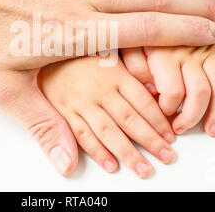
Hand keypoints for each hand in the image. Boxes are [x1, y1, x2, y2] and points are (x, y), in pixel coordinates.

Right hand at [39, 55, 174, 177]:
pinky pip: (82, 134)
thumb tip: (155, 90)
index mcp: (114, 72)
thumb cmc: (80, 49)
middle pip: (130, 120)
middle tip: (167, 156)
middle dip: (151, 141)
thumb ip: (132, 68)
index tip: (171, 137)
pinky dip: (97, 152)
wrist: (43, 45)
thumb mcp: (110, 48)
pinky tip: (111, 164)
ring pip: (108, 131)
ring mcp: (81, 101)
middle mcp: (100, 88)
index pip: (143, 102)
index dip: (159, 122)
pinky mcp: (64, 110)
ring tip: (143, 169)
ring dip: (128, 153)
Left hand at [122, 43, 214, 135]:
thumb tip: (149, 90)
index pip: (173, 92)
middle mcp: (188, 53)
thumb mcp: (127, 47)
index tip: (162, 117)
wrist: (156, 10)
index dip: (168, 110)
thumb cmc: (139, 35)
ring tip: (211, 129)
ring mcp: (206, 50)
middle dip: (192, 117)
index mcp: (164, 55)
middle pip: (200, 92)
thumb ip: (135, 67)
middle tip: (181, 129)